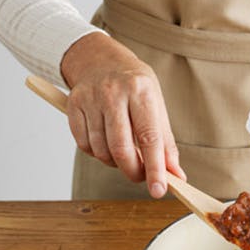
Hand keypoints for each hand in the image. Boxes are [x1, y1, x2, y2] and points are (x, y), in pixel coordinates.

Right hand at [61, 32, 184, 197]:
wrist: (100, 58)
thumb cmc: (134, 87)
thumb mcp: (156, 106)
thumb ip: (165, 143)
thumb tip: (176, 176)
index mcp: (141, 91)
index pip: (149, 138)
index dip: (155, 168)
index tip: (159, 191)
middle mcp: (113, 93)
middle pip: (121, 148)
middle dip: (133, 172)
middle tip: (140, 176)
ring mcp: (90, 98)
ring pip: (101, 151)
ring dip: (114, 162)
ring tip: (123, 151)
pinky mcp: (73, 105)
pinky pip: (84, 145)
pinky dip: (97, 153)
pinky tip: (105, 142)